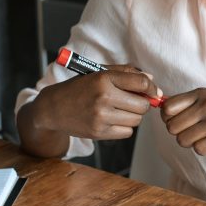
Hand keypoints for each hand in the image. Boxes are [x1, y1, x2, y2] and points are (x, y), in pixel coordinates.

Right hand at [32, 66, 160, 139]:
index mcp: (103, 79)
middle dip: (143, 103)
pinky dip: (124, 127)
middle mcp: (103, 97)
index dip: (152, 88)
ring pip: (136, 120)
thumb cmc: (79, 88)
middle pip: (143, 105)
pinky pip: (127, 132)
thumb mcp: (99, 72)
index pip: (142, 83)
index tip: (152, 91)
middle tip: (133, 101)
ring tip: (119, 109)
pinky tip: (112, 119)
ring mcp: (101, 117)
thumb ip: (126, 72)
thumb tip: (151, 80)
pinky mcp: (99, 132)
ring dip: (133, 116)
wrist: (53, 108)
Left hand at [160, 88, 205, 155]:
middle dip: (178, 132)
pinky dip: (202, 149)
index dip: (168, 118)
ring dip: (190, 142)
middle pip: (172, 127)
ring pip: (182, 140)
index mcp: (201, 93)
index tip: (177, 120)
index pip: (167, 108)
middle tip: (191, 131)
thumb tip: (161, 109)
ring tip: (202, 136)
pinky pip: (198, 149)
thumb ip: (187, 102)